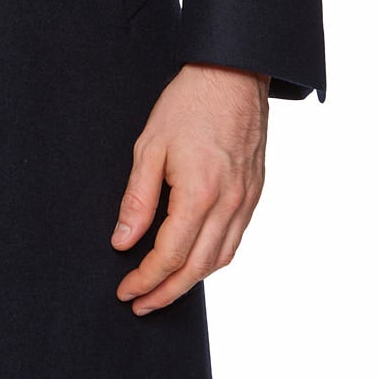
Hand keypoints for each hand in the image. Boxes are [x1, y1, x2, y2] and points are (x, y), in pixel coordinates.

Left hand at [111, 62, 269, 314]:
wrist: (234, 74)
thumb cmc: (188, 104)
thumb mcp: (149, 147)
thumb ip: (137, 199)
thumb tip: (123, 241)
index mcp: (200, 194)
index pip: (170, 256)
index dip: (145, 279)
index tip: (125, 291)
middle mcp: (229, 205)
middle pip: (197, 268)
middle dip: (166, 292)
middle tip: (140, 304)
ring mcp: (247, 201)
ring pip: (219, 259)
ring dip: (190, 282)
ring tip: (163, 290)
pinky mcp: (254, 194)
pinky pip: (234, 240)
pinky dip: (212, 259)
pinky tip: (194, 260)